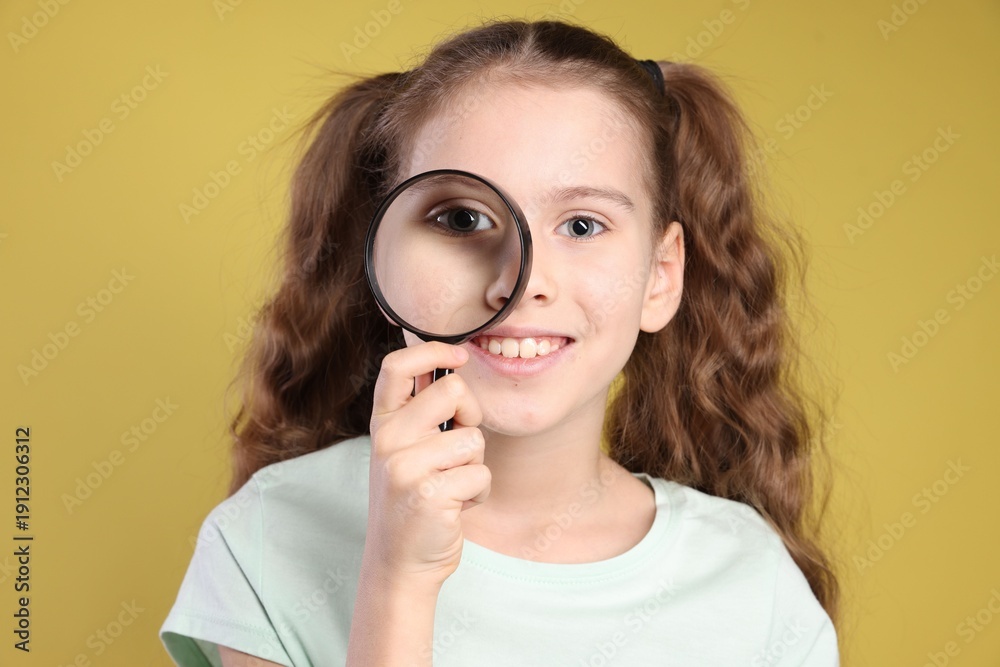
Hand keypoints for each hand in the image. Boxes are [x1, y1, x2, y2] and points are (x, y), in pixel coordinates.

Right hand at [364, 341, 490, 586]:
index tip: (459, 355)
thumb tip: (452, 368)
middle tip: (458, 449)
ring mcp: (405, 467)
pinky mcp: (428, 494)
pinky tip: (455, 508)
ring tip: (450, 487)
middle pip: (453, 391)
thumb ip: (421, 413)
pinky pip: (480, 475)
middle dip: (471, 416)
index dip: (434, 350)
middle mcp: (388, 440)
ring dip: (474, 466)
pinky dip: (478, 494)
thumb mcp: (404, 451)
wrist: (399, 564)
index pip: (398, 366)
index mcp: (382, 424)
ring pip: (474, 439)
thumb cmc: (412, 502)